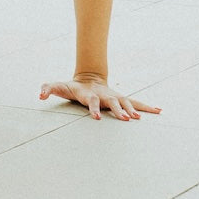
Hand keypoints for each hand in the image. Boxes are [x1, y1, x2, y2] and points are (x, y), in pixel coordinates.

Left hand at [38, 78, 158, 119]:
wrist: (88, 78)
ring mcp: (114, 97)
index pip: (91, 102)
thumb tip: (39, 95)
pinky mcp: (121, 99)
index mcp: (90, 95)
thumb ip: (47, 88)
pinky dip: (147, 107)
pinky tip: (160, 111)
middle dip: (119, 110)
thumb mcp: (58, 87)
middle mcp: (105, 96)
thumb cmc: (72, 87)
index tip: (95, 117)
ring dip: (135, 110)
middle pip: (113, 103)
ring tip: (141, 118)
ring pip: (127, 103)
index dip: (93, 108)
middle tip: (127, 119)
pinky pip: (136, 103)